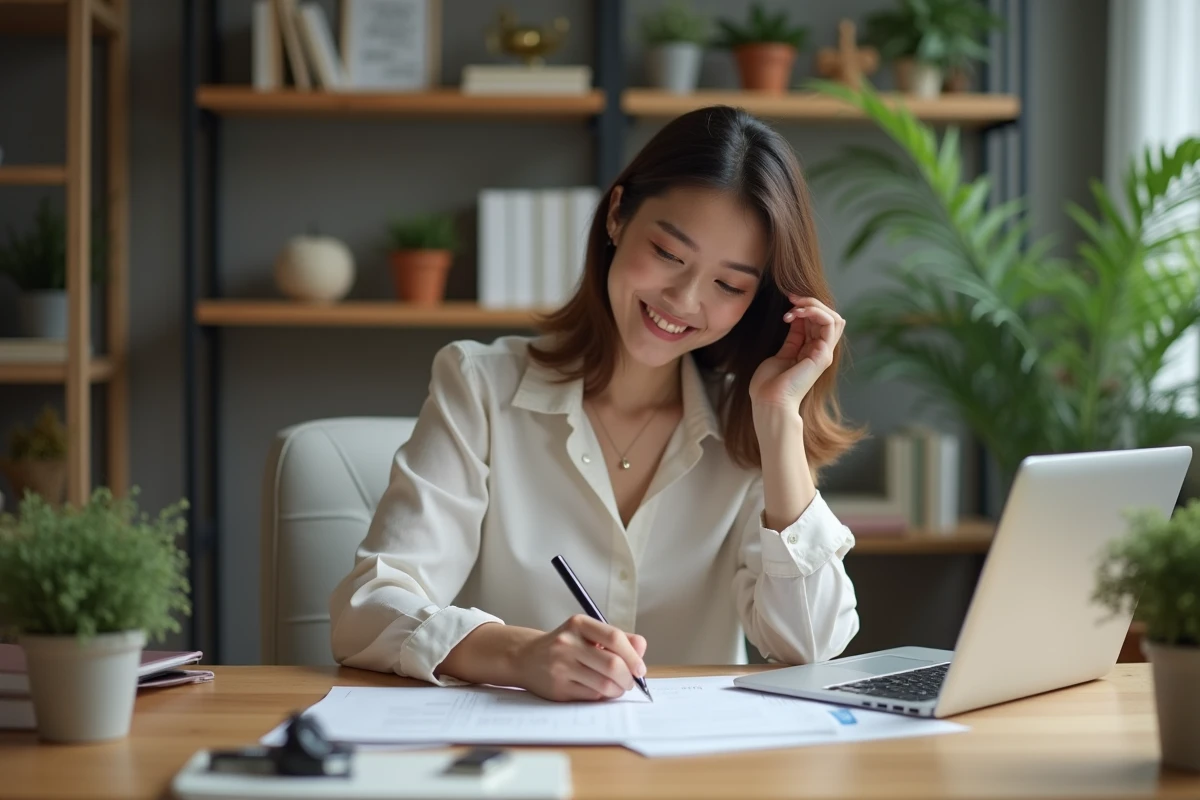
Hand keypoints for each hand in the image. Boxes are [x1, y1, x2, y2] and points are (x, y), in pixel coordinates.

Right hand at [513, 614, 647, 701]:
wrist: (526, 657)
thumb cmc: (565, 645)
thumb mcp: (588, 633)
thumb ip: (618, 638)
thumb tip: (641, 648)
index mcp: (578, 624)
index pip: (615, 638)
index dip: (633, 656)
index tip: (640, 668)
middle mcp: (567, 644)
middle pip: (612, 665)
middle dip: (628, 678)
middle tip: (630, 682)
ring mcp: (561, 667)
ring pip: (604, 685)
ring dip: (618, 690)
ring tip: (617, 687)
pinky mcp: (558, 688)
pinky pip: (591, 696)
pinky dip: (602, 696)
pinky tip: (600, 691)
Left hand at [749, 295, 844, 412]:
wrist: (770, 402)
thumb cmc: (769, 385)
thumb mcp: (782, 353)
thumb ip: (792, 338)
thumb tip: (794, 318)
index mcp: (810, 351)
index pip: (817, 321)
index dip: (804, 307)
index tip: (787, 302)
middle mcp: (820, 351)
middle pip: (827, 317)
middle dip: (809, 302)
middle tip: (791, 298)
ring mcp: (824, 353)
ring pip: (833, 317)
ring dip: (814, 305)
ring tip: (795, 305)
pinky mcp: (823, 354)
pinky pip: (830, 325)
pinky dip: (815, 312)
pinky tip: (797, 313)